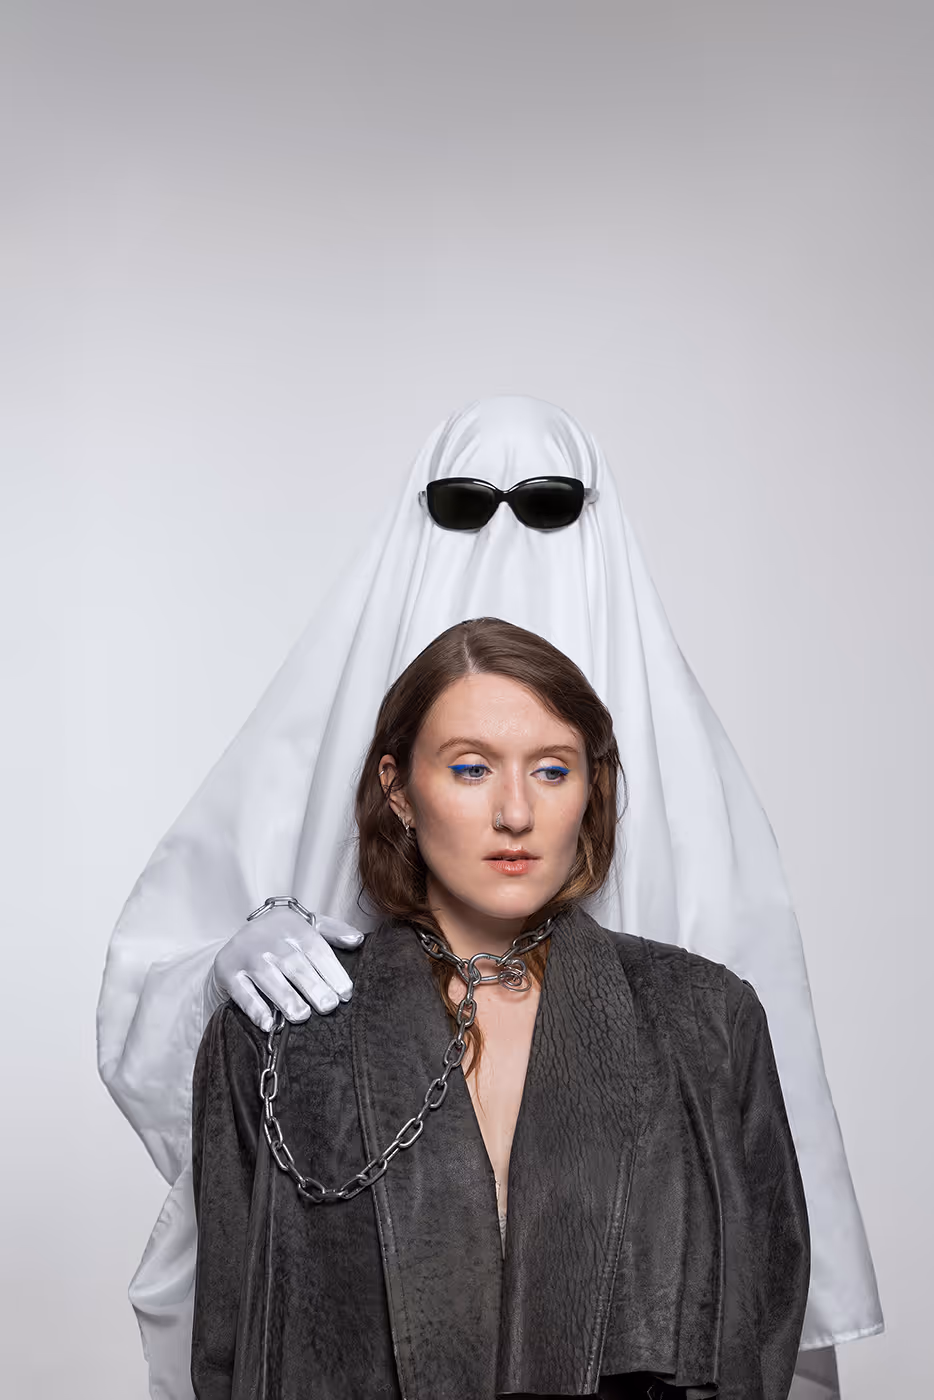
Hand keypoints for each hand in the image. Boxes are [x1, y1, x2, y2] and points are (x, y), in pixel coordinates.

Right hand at [208, 906, 365, 1030]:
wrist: (237, 940)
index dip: (332, 971)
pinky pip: (242, 992)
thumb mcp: (306, 926)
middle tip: (328, 1007)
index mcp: (290, 924)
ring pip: (268, 977)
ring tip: (302, 1016)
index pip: (315, 947)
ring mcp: (245, 953)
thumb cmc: (281, 938)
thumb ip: (333, 932)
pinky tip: (268, 1023)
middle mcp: (267, 937)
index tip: (345, 993)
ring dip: (286, 998)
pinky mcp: (227, 971)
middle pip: (293, 963)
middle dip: (313, 986)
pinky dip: (254, 1008)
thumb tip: (357, 940)